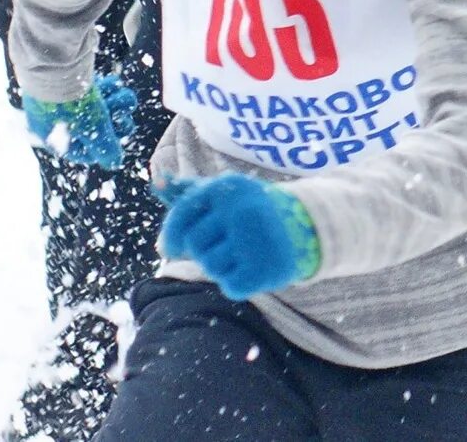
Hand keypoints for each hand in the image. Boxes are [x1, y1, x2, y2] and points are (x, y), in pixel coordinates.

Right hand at [23, 73, 136, 170]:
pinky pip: (98, 89)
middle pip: (96, 128)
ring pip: (101, 107)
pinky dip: (108, 88)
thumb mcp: (92, 127)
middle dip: (114, 120)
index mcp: (52, 136)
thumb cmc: (70, 99)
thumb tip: (115, 163)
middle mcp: (56, 120)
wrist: (55, 59)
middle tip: (119, 113)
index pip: (83, 151)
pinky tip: (111, 83)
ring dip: (116, 102)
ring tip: (119, 94)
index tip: (117, 135)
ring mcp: (66, 99)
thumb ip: (104, 147)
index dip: (105, 145)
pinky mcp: (74, 80)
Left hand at [157, 175, 320, 300]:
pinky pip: (230, 285)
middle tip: (226, 244)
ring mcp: (254, 239)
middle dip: (204, 249)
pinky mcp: (263, 269)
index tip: (172, 246)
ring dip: (222, 265)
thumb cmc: (255, 210)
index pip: (181, 214)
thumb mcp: (228, 193)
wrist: (310, 225)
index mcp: (229, 187)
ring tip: (244, 253)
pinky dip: (239, 282)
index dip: (173, 234)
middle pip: (193, 244)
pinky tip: (254, 267)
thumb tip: (156, 182)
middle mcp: (241, 209)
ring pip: (210, 266)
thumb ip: (190, 191)